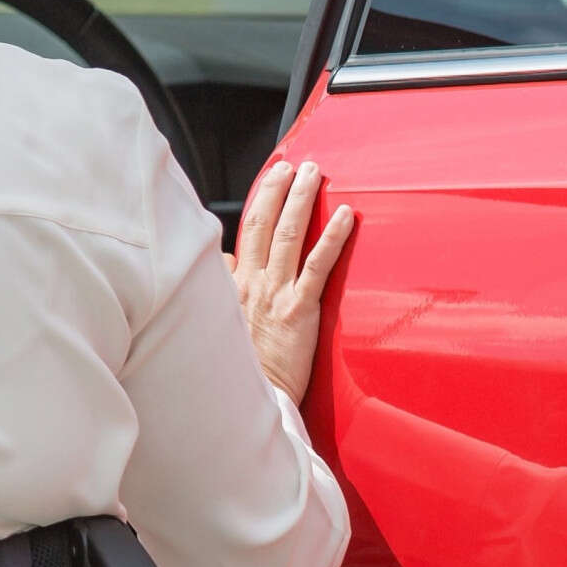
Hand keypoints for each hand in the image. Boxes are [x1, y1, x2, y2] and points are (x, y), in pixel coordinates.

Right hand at [229, 158, 355, 404]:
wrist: (250, 401)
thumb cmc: (240, 368)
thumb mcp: (220, 324)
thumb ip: (223, 288)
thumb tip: (222, 260)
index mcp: (233, 286)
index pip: (245, 232)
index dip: (261, 200)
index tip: (274, 176)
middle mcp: (252, 284)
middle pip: (264, 224)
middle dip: (279, 190)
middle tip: (295, 165)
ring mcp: (275, 294)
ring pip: (289, 236)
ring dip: (302, 200)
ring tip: (315, 174)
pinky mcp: (299, 310)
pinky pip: (318, 266)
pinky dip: (332, 237)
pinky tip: (346, 216)